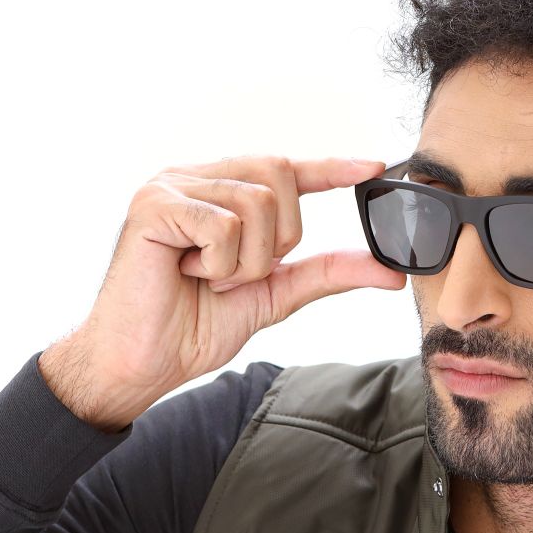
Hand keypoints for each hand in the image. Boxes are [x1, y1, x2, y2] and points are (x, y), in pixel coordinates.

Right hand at [40, 155, 404, 429]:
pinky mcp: (153, 204)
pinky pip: (225, 225)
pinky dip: (220, 264)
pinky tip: (187, 275)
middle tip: (240, 274)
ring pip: (257, 204)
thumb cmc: (196, 325)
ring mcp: (171, 185)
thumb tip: (390, 271)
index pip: (287, 169)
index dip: (331, 168)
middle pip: (279, 176)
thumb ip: (328, 273)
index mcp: (222, 192)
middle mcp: (196, 178)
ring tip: (209, 279)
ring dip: (247, 260)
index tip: (376, 167)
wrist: (142, 365)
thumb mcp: (276, 293)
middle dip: (279, 238)